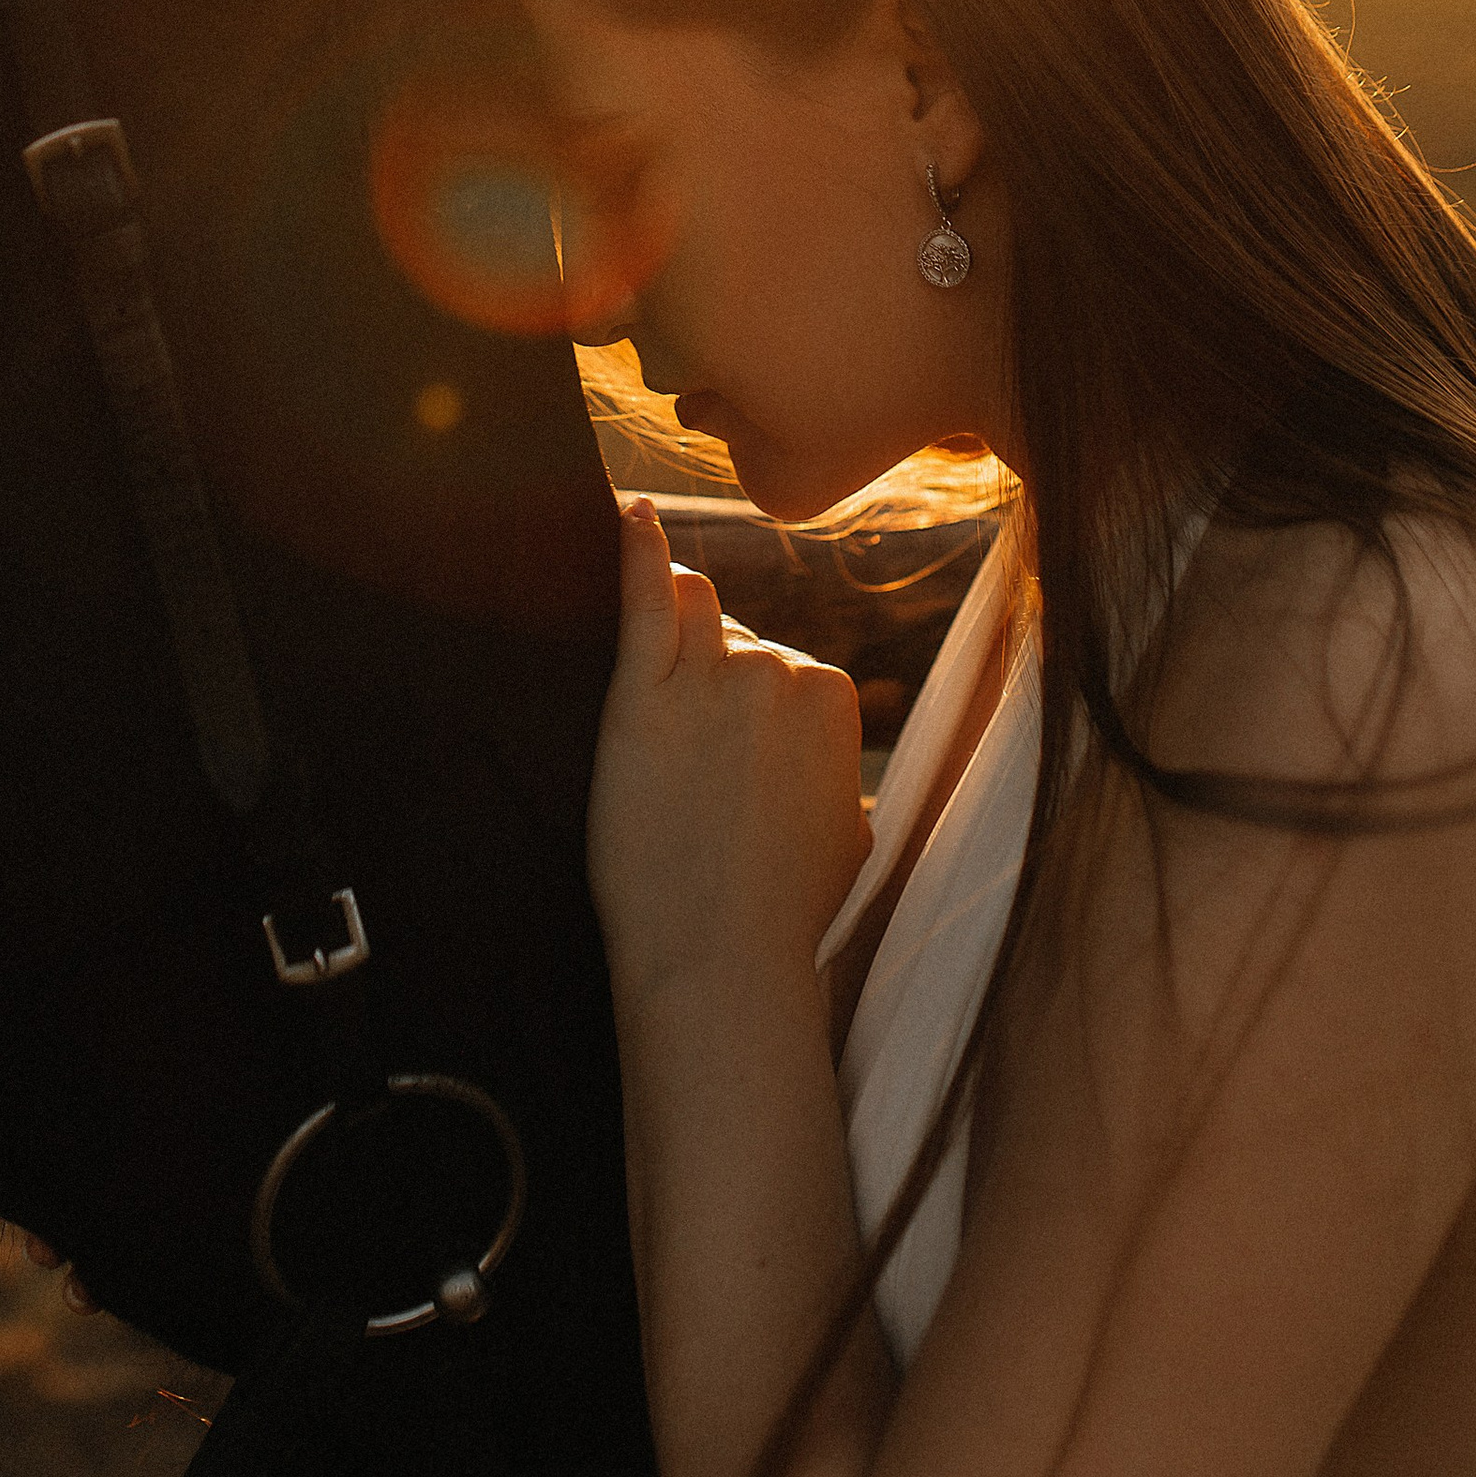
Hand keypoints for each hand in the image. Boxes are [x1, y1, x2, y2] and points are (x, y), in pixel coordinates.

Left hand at [588, 495, 869, 1000]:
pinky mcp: (641, 698)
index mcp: (832, 694)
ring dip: (675, 635)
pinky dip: (636, 550)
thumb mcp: (850, 834)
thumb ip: (841, 778)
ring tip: (659, 691)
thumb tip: (842, 782)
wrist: (720, 959)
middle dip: (708, 683)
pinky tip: (626, 517)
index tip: (729, 764)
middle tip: (691, 768)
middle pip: (728, 636)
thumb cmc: (783, 912)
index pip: (775, 660)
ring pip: (688, 610)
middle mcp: (777, 670)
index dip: (743, 710)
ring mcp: (709, 679)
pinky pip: (643, 602)